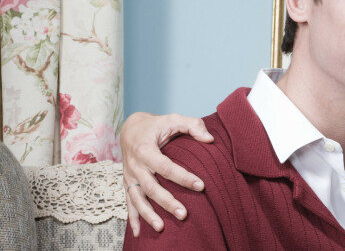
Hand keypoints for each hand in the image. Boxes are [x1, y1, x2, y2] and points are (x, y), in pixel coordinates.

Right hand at [122, 112, 212, 235]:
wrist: (130, 128)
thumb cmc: (156, 125)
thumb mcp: (174, 119)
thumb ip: (193, 125)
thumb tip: (210, 139)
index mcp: (146, 150)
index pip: (166, 167)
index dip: (184, 177)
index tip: (201, 186)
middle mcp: (135, 165)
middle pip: (151, 188)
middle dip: (167, 202)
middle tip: (184, 214)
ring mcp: (129, 176)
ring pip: (137, 199)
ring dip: (148, 214)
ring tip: (162, 227)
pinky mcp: (127, 183)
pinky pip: (128, 203)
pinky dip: (132, 218)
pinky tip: (138, 233)